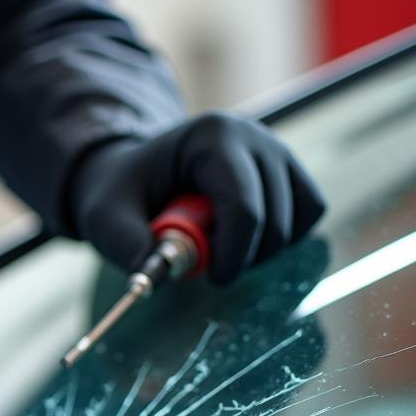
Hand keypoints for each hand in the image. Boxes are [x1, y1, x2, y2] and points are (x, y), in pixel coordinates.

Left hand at [70, 112, 325, 283]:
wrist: (134, 175)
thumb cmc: (120, 194)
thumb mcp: (106, 218)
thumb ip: (127, 245)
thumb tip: (154, 276)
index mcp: (211, 137)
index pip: (243, 206)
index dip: (233, 253)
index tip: (213, 278)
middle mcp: (253, 136)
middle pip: (275, 217)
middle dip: (244, 254)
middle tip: (206, 261)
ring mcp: (276, 150)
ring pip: (300, 215)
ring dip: (264, 248)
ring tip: (220, 246)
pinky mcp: (287, 170)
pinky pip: (310, 210)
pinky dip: (283, 237)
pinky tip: (243, 240)